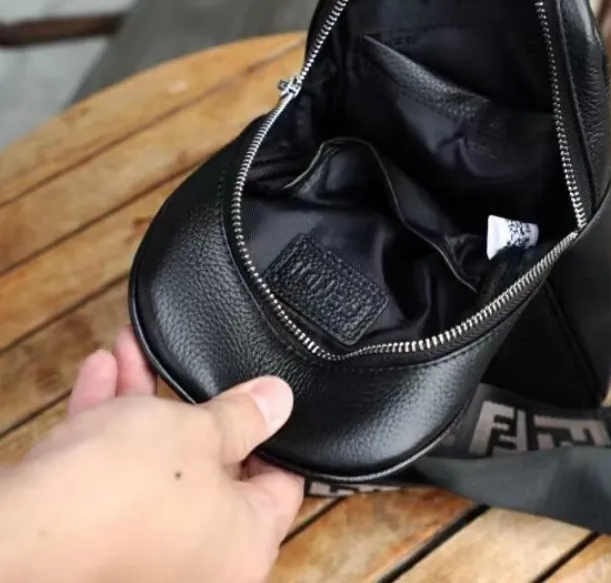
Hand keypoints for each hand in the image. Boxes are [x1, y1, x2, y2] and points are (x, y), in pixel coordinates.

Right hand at [0, 327, 301, 582]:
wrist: (21, 532)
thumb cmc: (123, 491)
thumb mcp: (200, 432)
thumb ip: (245, 415)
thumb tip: (280, 400)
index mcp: (243, 546)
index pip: (280, 483)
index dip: (272, 433)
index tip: (261, 401)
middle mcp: (199, 561)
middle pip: (211, 466)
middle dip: (187, 402)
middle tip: (188, 368)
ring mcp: (146, 552)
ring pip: (156, 463)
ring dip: (141, 402)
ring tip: (131, 352)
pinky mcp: (98, 541)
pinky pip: (116, 476)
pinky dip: (110, 428)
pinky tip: (100, 372)